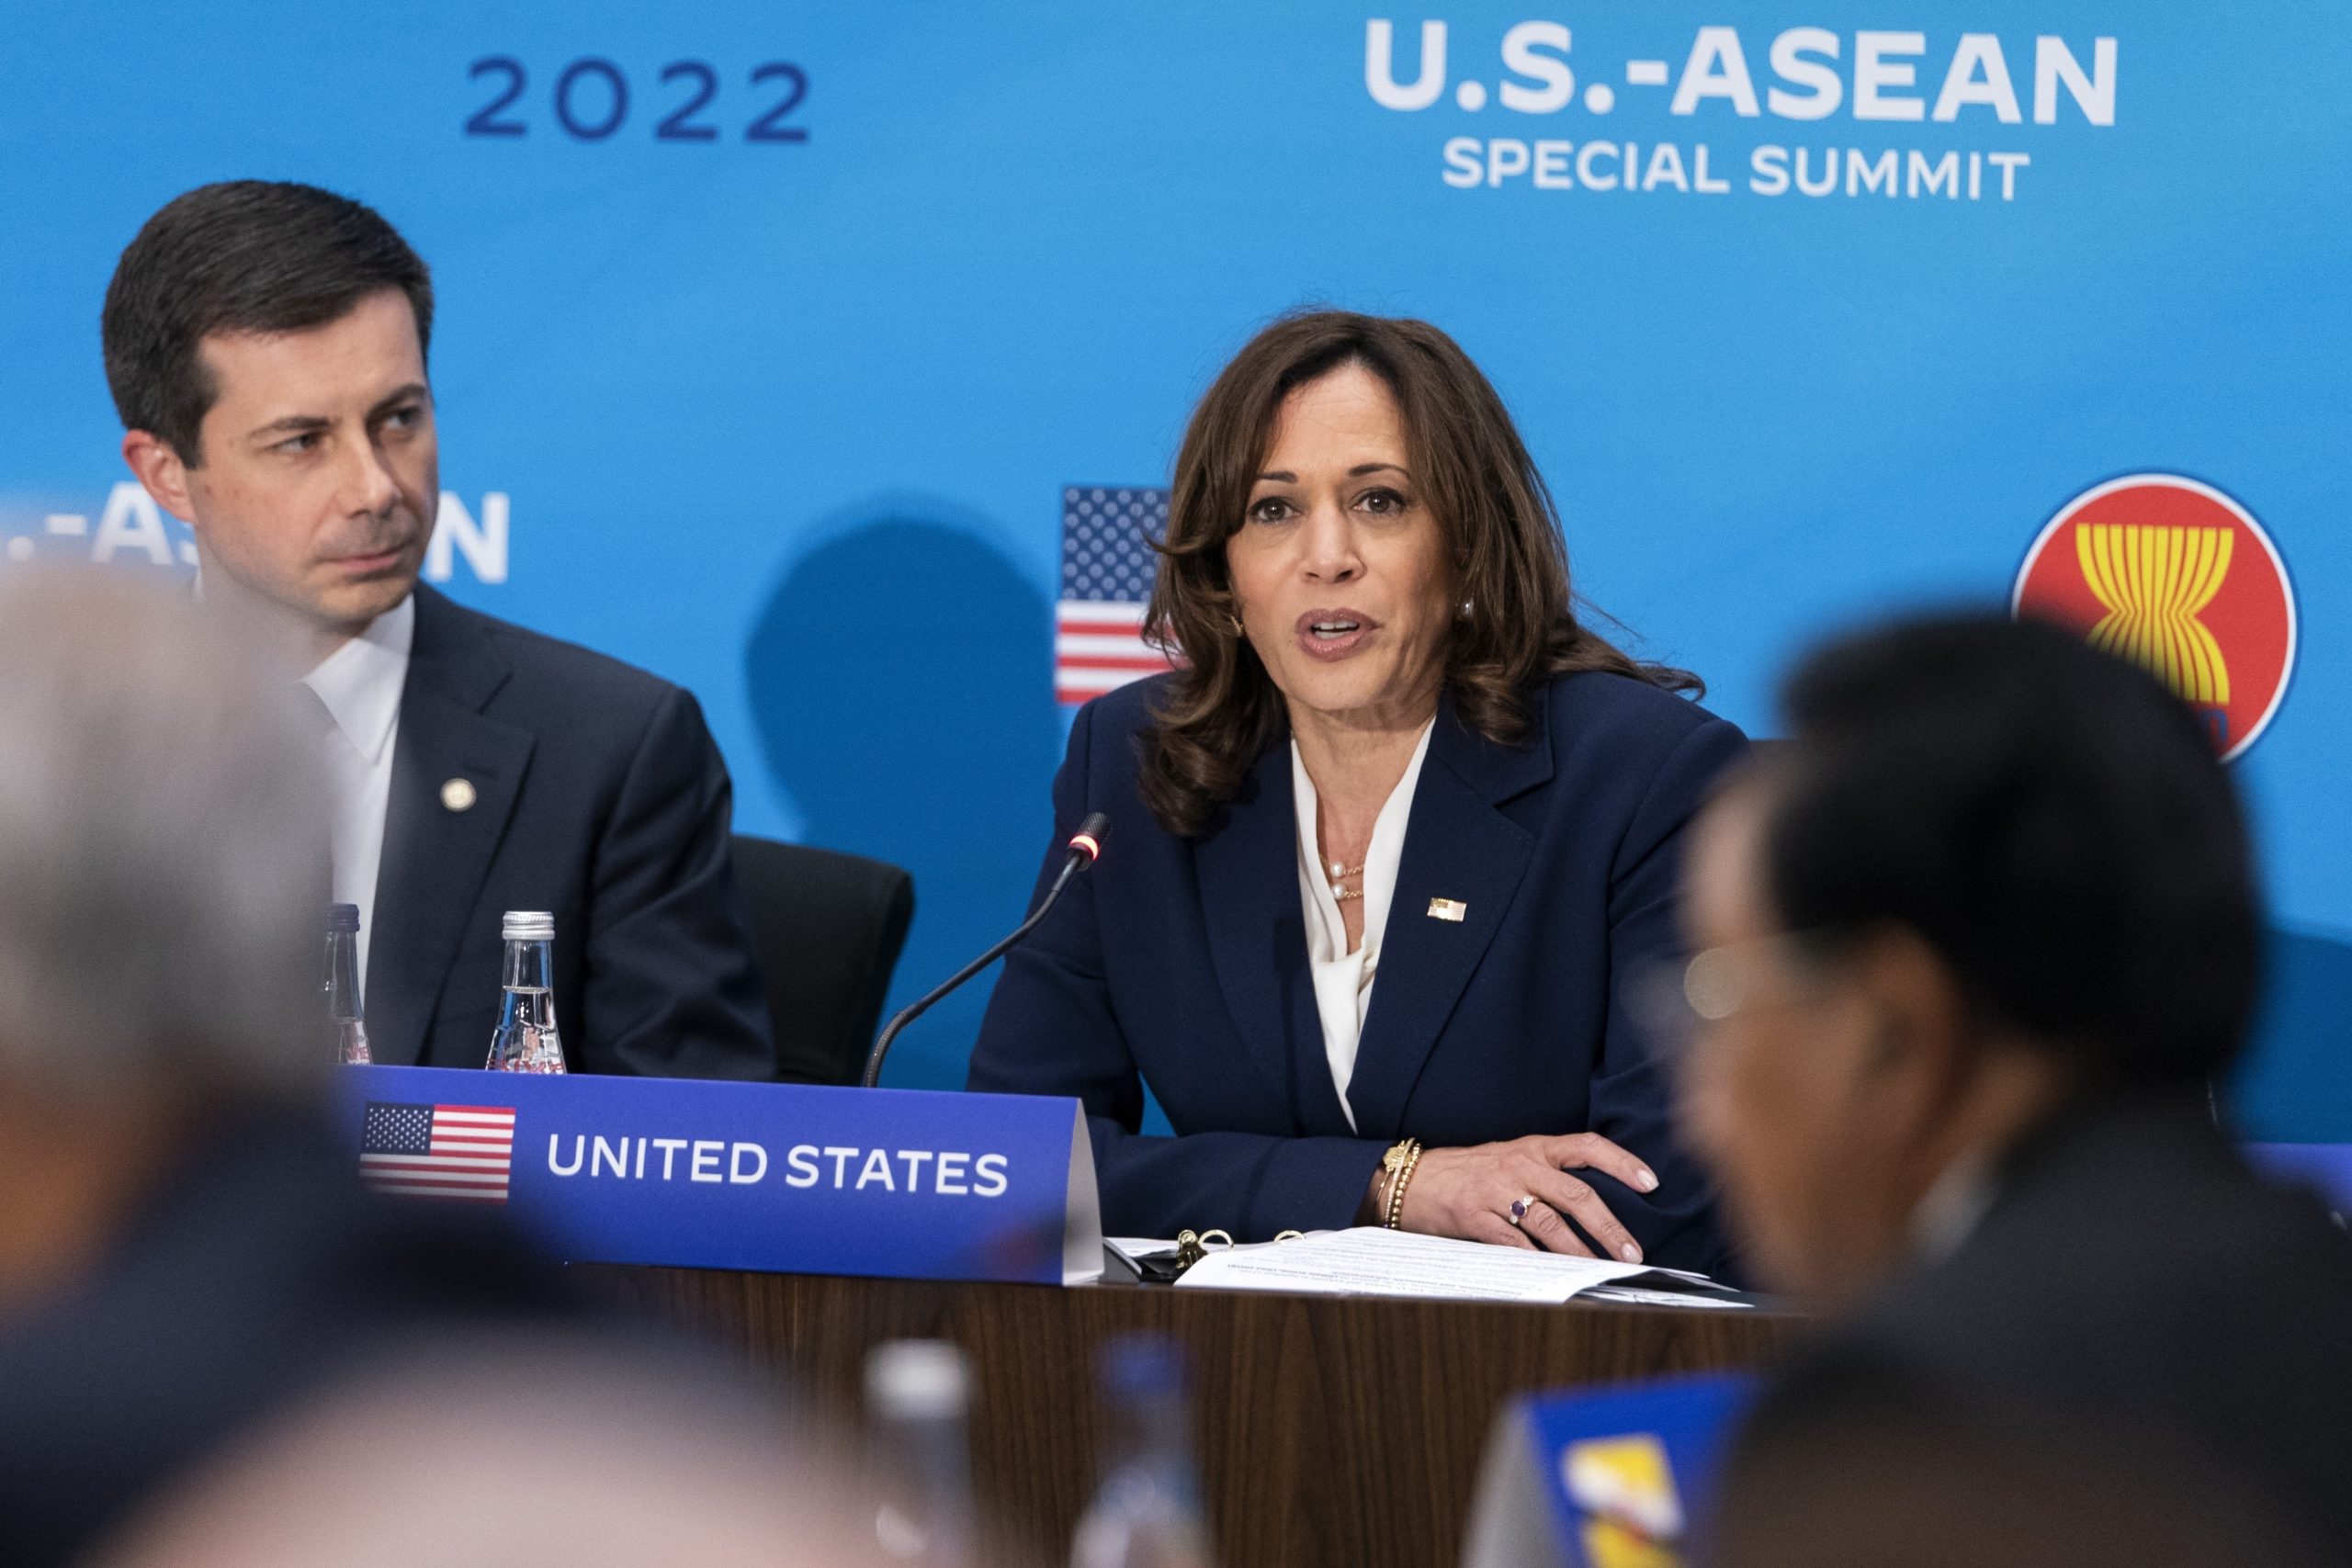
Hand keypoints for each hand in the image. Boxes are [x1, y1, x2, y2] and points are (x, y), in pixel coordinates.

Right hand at [1389, 1134, 1660, 1260]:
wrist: (1412, 1180)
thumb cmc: (1469, 1172)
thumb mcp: (1511, 1158)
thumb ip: (1549, 1173)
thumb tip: (1599, 1203)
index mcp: (1533, 1147)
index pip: (1587, 1146)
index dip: (1622, 1162)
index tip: (1651, 1183)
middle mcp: (1519, 1164)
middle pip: (1577, 1194)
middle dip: (1610, 1227)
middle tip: (1632, 1252)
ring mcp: (1497, 1190)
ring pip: (1550, 1222)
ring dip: (1580, 1251)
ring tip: (1600, 1270)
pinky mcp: (1476, 1217)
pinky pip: (1515, 1243)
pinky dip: (1538, 1261)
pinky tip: (1555, 1275)